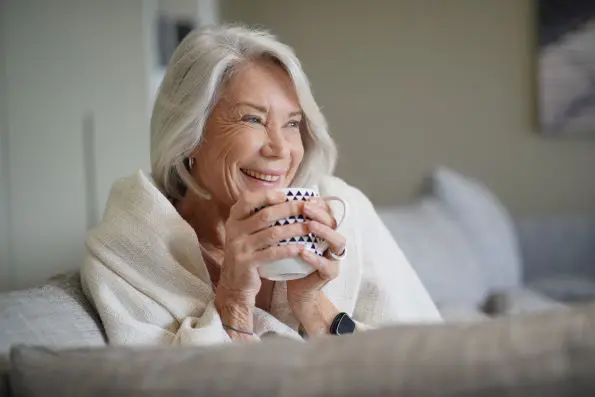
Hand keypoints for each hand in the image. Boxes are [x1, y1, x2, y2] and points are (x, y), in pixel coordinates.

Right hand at [215, 189, 306, 313]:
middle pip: (265, 215)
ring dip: (293, 229)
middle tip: (306, 207)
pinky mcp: (247, 263)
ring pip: (272, 234)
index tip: (286, 194)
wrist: (234, 281)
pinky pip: (272, 254)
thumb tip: (285, 195)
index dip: (267, 195)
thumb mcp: (245, 230)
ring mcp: (239, 247)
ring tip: (309, 226)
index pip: (248, 199)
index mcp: (234, 218)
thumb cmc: (248, 250)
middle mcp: (234, 230)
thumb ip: (259, 214)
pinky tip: (301, 248)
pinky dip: (288, 250)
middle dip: (288, 209)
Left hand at [287, 198, 345, 312]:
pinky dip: (315, 258)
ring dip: (324, 232)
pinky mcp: (331, 273)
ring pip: (338, 241)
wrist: (296, 289)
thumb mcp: (289, 238)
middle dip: (319, 213)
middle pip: (334, 222)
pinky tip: (303, 252)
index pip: (326, 211)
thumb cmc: (291, 260)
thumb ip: (287, 222)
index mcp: (324, 230)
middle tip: (304, 207)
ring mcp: (334, 257)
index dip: (317, 203)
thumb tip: (270, 199)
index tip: (302, 197)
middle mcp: (333, 241)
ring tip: (309, 226)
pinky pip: (327, 265)